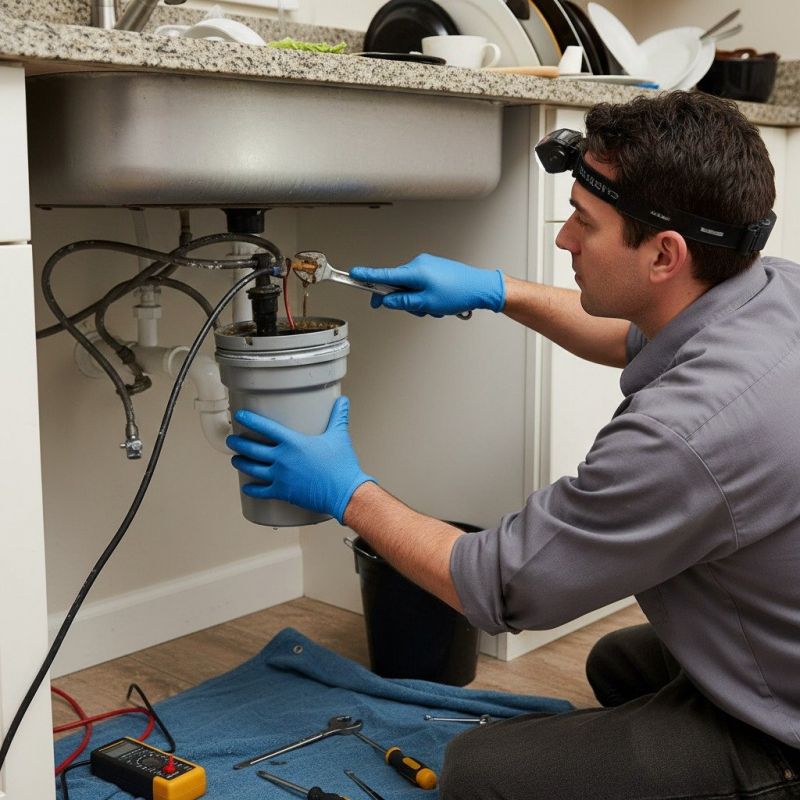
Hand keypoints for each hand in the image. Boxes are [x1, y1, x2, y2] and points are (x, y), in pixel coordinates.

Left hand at [226, 396, 373, 523]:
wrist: (345, 492)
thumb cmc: (342, 466)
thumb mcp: (339, 436)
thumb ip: (338, 417)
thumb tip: (343, 401)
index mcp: (293, 442)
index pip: (265, 427)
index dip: (250, 420)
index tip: (240, 416)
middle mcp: (282, 458)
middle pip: (252, 449)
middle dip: (238, 443)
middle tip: (232, 440)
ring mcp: (280, 476)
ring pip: (252, 468)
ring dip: (241, 463)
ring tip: (235, 459)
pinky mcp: (283, 492)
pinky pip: (261, 491)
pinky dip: (251, 489)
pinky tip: (246, 487)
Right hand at [350, 253, 504, 316]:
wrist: (481, 287)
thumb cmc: (458, 293)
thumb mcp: (427, 304)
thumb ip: (403, 302)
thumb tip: (387, 300)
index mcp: (415, 270)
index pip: (384, 273)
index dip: (367, 276)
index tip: (353, 274)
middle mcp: (418, 264)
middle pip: (396, 284)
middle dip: (404, 301)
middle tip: (419, 310)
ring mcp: (427, 266)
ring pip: (410, 288)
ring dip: (418, 302)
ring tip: (435, 307)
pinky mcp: (434, 270)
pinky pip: (420, 285)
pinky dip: (425, 296)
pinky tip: (439, 303)